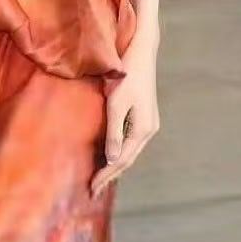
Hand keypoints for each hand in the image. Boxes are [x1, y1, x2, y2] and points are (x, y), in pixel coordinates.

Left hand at [91, 41, 159, 198]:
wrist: (141, 53)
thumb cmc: (126, 76)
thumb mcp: (116, 104)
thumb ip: (114, 132)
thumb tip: (112, 159)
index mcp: (143, 129)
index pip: (122, 160)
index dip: (106, 175)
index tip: (92, 187)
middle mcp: (148, 129)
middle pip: (128, 159)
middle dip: (111, 175)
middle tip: (94, 189)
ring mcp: (148, 123)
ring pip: (130, 151)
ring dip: (116, 165)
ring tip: (100, 177)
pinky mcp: (143, 116)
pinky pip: (130, 141)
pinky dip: (119, 152)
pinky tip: (110, 155)